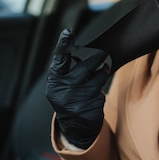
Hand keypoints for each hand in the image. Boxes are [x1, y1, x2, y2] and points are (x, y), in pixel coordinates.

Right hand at [46, 28, 109, 148]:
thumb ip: (65, 68)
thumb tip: (71, 43)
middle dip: (97, 58)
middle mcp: (64, 91)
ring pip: (98, 78)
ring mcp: (79, 100)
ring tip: (104, 70)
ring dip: (103, 72)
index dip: (64, 45)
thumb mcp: (60, 84)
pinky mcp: (92, 107)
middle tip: (103, 52)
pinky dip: (101, 90)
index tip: (68, 32)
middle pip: (85, 67)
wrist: (75, 127)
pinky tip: (96, 94)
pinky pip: (102, 91)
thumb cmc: (67, 96)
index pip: (59, 60)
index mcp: (55, 82)